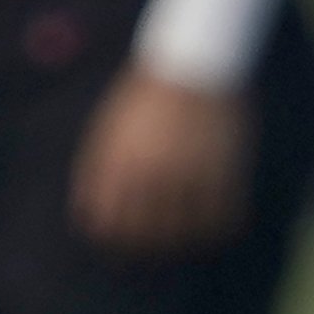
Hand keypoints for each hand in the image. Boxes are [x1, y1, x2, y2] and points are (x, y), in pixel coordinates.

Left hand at [72, 68, 250, 253]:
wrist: (192, 65)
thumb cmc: (142, 97)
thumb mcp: (107, 130)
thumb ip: (97, 171)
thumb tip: (88, 212)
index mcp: (116, 164)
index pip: (106, 223)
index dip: (110, 237)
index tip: (117, 241)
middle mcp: (151, 176)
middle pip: (145, 235)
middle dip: (145, 246)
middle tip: (152, 248)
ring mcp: (190, 177)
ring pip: (184, 235)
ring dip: (182, 242)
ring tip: (184, 241)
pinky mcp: (225, 175)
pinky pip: (222, 221)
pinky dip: (217, 231)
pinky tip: (213, 228)